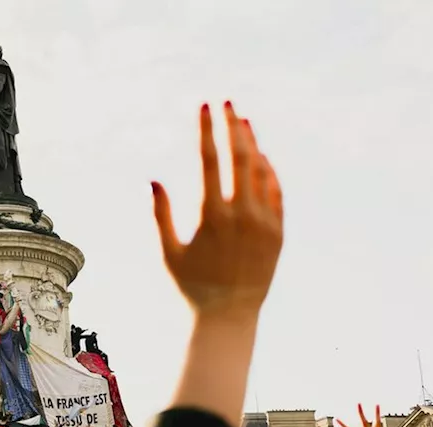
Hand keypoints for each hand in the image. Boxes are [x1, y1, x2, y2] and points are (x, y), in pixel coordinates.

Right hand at [152, 103, 282, 322]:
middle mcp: (241, 214)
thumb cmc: (189, 287)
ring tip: (243, 120)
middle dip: (231, 125)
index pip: (208, 160)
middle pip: (238, 156)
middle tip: (225, 102)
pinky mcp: (278, 232)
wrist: (227, 317)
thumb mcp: (167, 252)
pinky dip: (268, 170)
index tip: (203, 106)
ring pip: (260, 170)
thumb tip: (154, 180)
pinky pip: (276, 191)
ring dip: (251, 142)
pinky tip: (259, 156)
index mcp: (210, 216)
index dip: (206, 129)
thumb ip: (161, 214)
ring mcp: (264, 222)